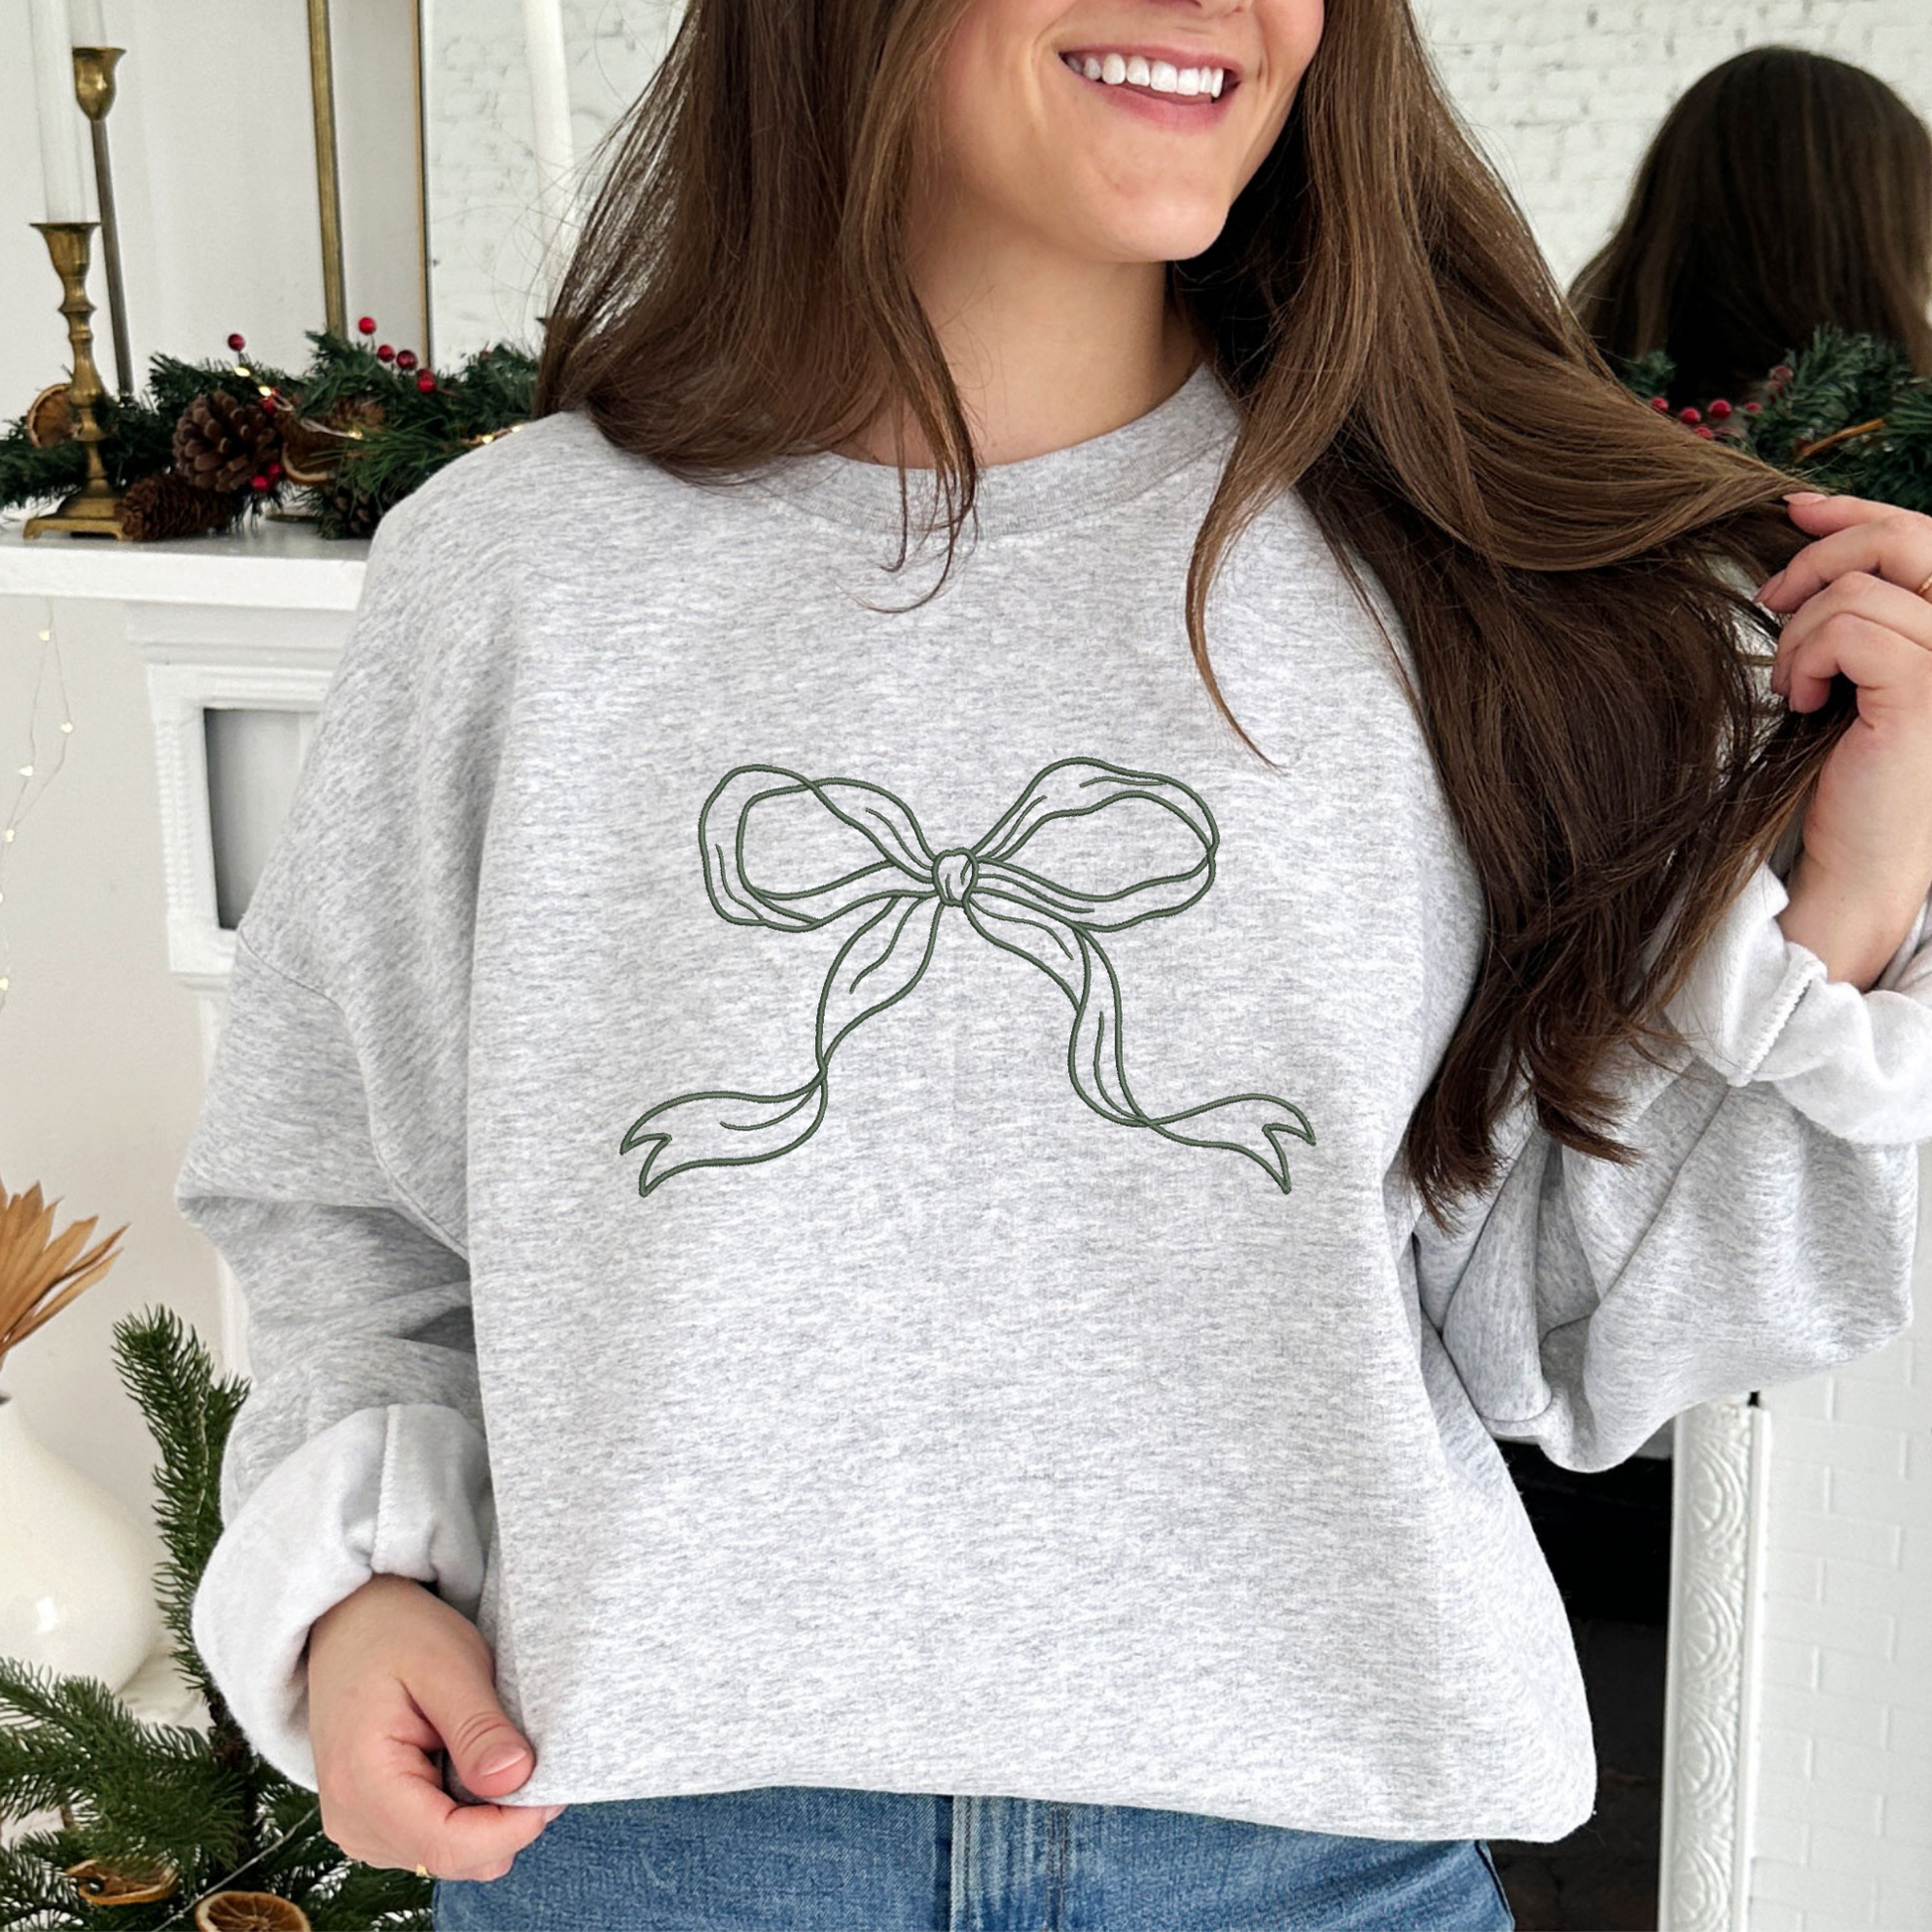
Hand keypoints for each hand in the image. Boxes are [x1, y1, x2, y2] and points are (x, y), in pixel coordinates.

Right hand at [306, 1572, 565, 1881]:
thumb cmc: (396, 1635)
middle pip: (453, 1857)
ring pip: (451, 1855)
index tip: (554, 1788)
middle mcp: (353, 1820)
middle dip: (507, 1821)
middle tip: (534, 1757)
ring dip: (488, 1816)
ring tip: (493, 1750)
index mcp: (363, 1782)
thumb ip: (479, 1727)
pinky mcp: (375, 1823)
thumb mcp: (446, 1664)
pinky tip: (469, 1763)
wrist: (350, 1623)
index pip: (447, 1844)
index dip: (512, 1827)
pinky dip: (468, 1812)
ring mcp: (361, 1827)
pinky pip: (437, 1840)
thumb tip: (516, 1781)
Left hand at [1754, 492, 1931, 979]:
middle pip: (1903, 537)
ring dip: (1799, 633)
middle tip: (1770, 602)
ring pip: (1858, 588)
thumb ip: (1848, 606)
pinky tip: (1802, 703)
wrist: (1857, 865)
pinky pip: (1848, 628)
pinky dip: (1806, 658)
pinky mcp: (1927, 692)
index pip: (1923, 535)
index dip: (1856, 510)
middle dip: (1819, 554)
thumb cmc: (1845, 775)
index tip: (1794, 510)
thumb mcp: (1847, 671)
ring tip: (1794, 687)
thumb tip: (1802, 521)